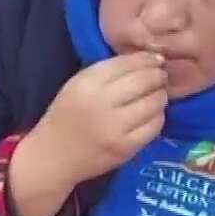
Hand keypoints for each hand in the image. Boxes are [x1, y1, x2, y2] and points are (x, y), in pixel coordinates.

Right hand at [27, 51, 167, 185]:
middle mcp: (101, 102)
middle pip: (144, 80)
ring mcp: (115, 127)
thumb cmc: (65, 116)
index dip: (147, 59)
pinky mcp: (126, 147)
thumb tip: (148, 61)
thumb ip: (107, 72)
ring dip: (160, 95)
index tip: (156, 59)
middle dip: (158, 76)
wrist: (53, 156)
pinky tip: (151, 115)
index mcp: (86, 83)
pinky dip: (157, 116)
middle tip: (161, 77)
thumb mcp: (77, 85)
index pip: (126, 63)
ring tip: (157, 95)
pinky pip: (154, 126)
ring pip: (154, 102)